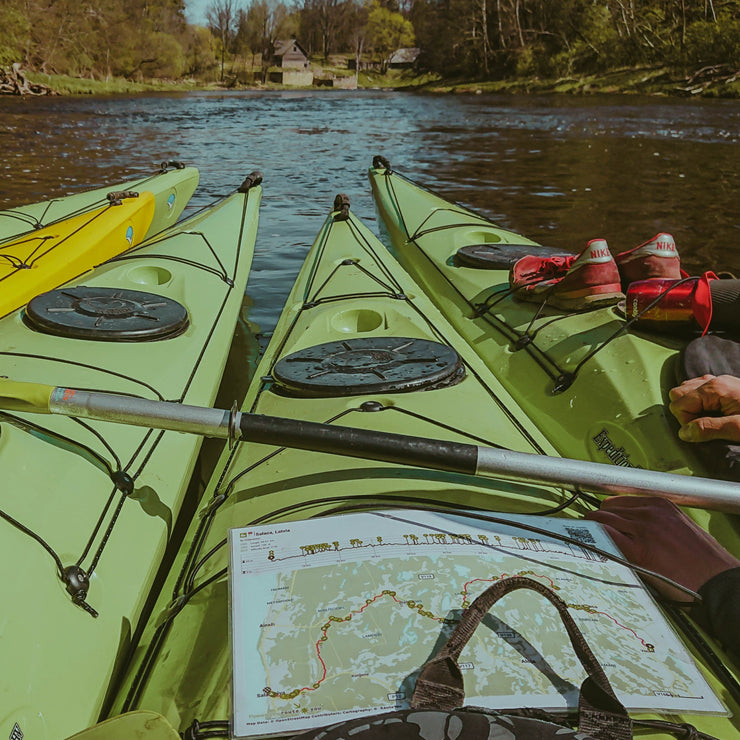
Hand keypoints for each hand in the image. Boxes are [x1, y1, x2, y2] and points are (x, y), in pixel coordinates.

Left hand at [584, 496, 739, 599]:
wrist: (718, 582)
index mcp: (661, 505)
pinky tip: (588, 544)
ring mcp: (643, 531)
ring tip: (584, 536)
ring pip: (603, 520)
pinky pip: (606, 537)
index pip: (620, 500)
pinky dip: (593, 538)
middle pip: (608, 508)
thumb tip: (634, 526)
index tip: (600, 516)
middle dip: (596, 518)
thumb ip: (657, 522)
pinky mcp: (639, 551)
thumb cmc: (705, 561)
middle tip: (588, 529)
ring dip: (591, 528)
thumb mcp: (681, 528)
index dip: (607, 510)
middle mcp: (650, 513)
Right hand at [668, 374, 739, 442]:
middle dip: (685, 414)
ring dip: (692, 409)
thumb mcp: (738, 428)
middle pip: (678, 394)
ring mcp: (720, 383)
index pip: (678, 404)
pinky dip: (701, 405)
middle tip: (705, 427)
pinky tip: (715, 416)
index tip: (703, 433)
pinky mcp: (725, 388)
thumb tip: (684, 432)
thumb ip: (709, 429)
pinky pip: (700, 393)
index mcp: (714, 388)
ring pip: (687, 392)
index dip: (686, 422)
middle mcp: (714, 381)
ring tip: (711, 422)